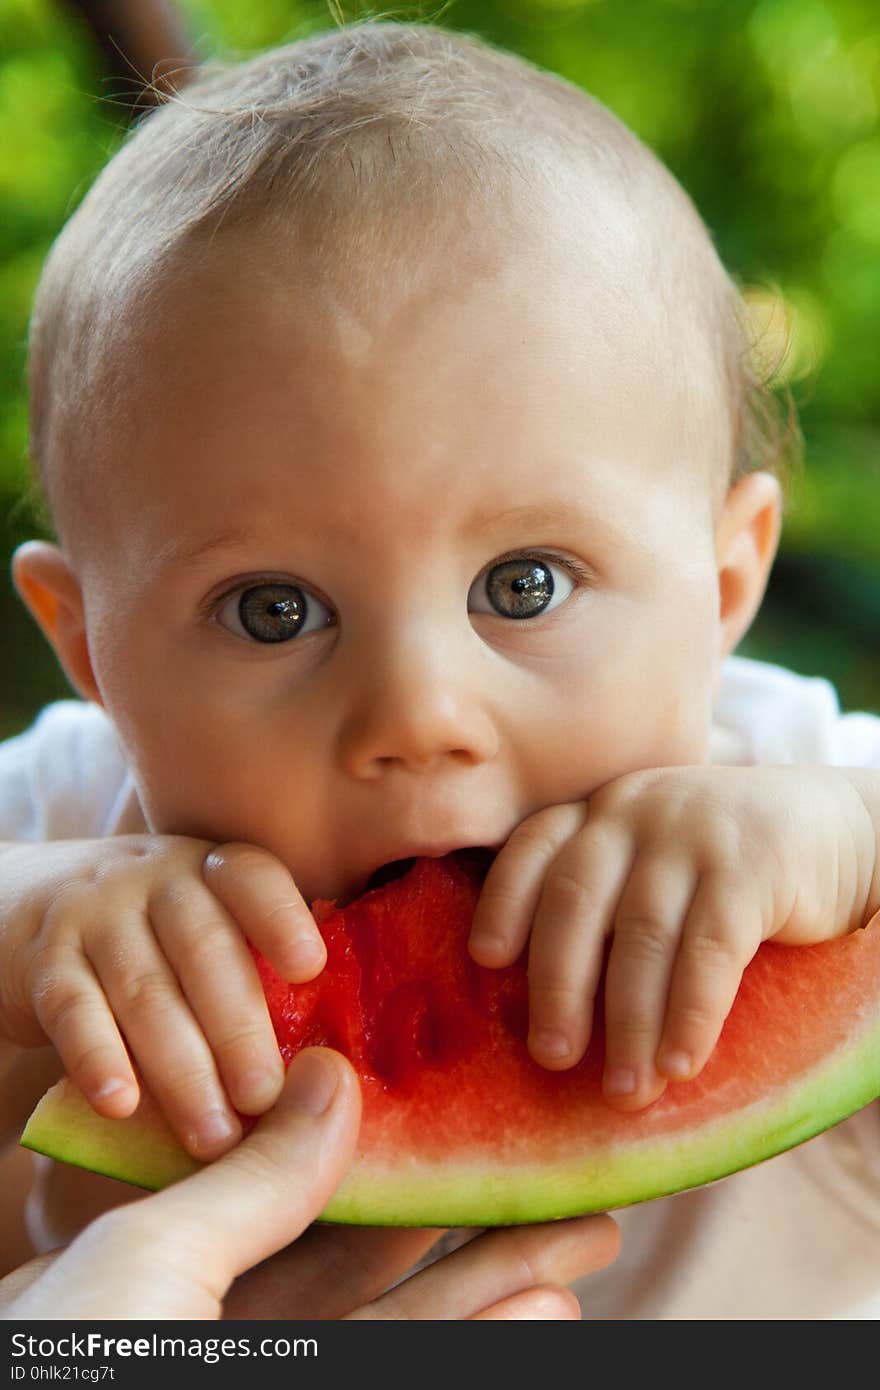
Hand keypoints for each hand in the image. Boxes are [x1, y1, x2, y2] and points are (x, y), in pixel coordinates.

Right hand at [0, 836, 325, 1157]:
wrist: (26, 906)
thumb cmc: (152, 936)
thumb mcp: (203, 921)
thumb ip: (257, 967)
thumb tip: (330, 1068)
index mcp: (214, 870)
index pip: (251, 878)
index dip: (281, 919)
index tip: (310, 969)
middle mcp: (158, 879)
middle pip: (205, 950)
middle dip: (238, 1030)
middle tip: (263, 1100)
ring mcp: (97, 913)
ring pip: (145, 990)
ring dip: (182, 1070)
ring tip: (213, 1137)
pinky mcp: (45, 959)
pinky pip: (74, 1009)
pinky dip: (99, 1058)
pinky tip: (122, 1105)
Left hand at [0, 1048, 619, 1319]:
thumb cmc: (56, 1361)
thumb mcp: (147, 1259)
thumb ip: (253, 1181)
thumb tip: (335, 1077)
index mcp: (178, 1276)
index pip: (304, 1202)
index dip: (394, 1155)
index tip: (466, 1110)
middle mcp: (233, 1331)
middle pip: (380, 1265)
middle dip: (474, 1220)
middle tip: (561, 1177)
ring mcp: (280, 1373)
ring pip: (411, 1328)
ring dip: (500, 1287)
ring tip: (583, 1238)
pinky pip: (408, 1368)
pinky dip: (480, 1340)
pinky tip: (542, 1309)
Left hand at [468, 765, 879, 1109]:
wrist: (838, 828)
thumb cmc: (726, 866)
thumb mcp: (657, 859)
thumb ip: (606, 900)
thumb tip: (545, 1008)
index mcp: (601, 810)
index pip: (535, 845)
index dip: (504, 900)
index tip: (485, 959)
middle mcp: (635, 810)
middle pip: (575, 899)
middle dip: (558, 985)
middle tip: (551, 1056)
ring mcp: (691, 833)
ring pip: (642, 936)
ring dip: (629, 1023)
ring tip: (625, 1090)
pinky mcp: (750, 866)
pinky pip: (709, 949)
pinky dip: (690, 1013)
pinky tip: (681, 1064)